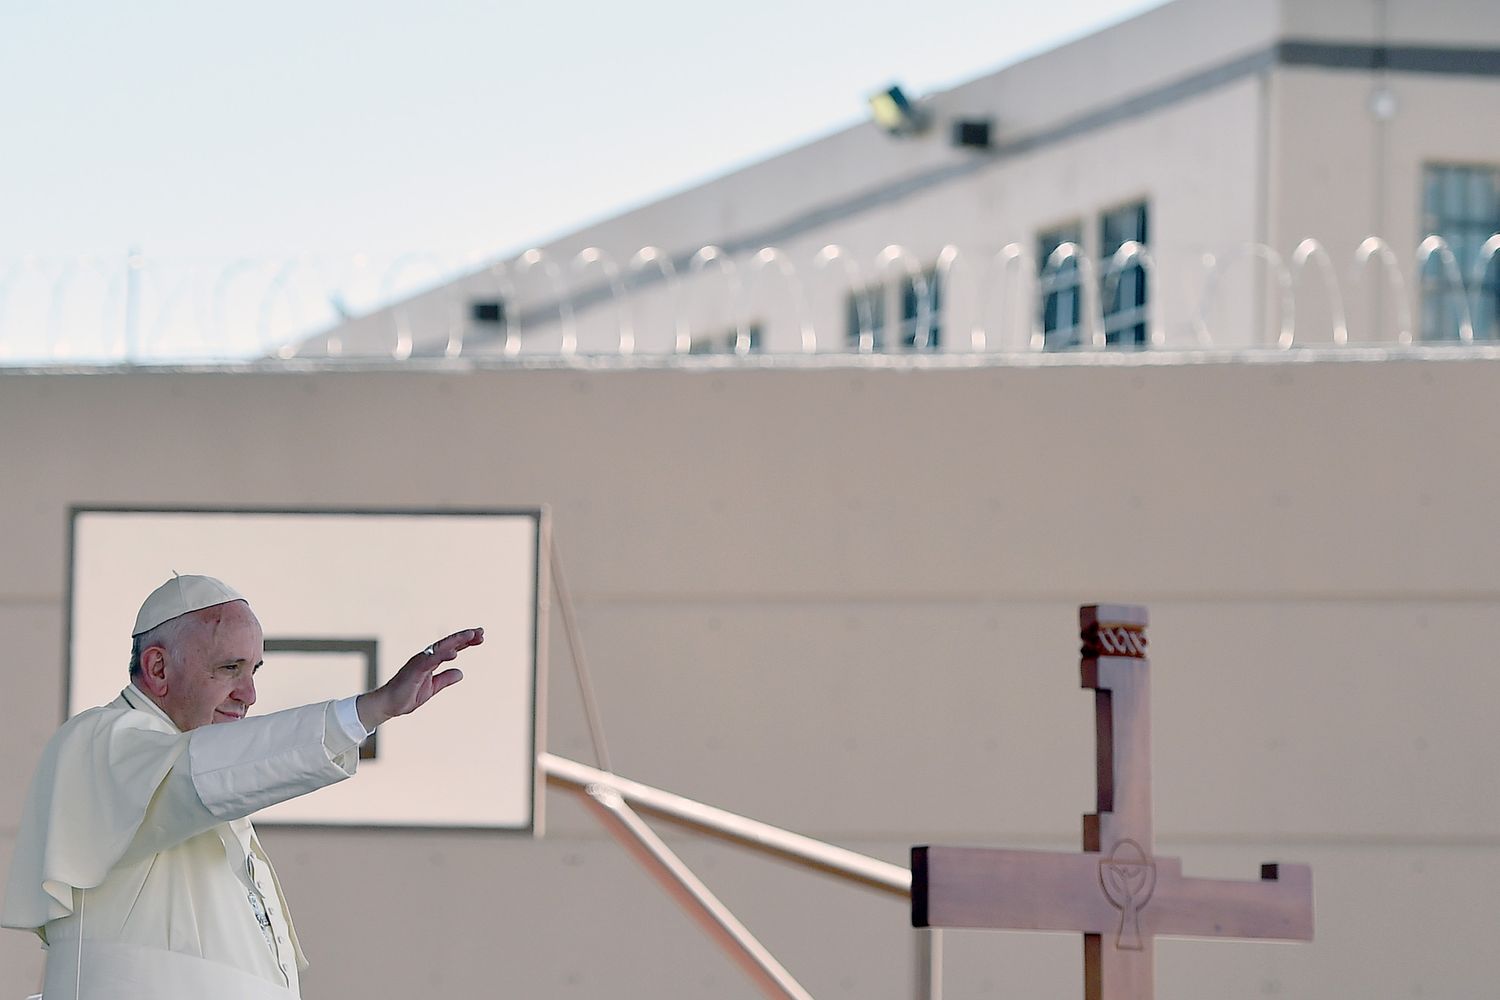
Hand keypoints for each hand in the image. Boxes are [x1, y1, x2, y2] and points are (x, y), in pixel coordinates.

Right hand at [356, 627, 482, 730]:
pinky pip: (430, 660)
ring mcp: (420, 662)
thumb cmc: (407, 695)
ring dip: (456, 640)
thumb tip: (460, 673)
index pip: (451, 648)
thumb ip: (445, 679)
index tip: (480, 637)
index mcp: (431, 661)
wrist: (389, 705)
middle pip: (448, 643)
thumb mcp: (432, 688)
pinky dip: (442, 655)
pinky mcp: (415, 669)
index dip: (466, 642)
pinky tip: (454, 653)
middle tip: (481, 632)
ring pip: (441, 647)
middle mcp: (426, 657)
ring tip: (471, 635)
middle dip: (465, 636)